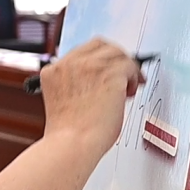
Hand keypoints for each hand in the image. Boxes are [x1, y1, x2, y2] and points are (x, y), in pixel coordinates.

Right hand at [38, 38, 144, 155]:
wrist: (71, 144)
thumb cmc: (68, 134)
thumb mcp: (63, 101)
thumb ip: (76, 86)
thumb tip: (98, 84)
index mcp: (54, 71)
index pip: (80, 52)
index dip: (97, 59)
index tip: (105, 69)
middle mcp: (70, 63)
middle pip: (100, 45)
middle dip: (114, 58)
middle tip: (123, 73)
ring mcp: (90, 66)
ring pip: (117, 53)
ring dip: (126, 67)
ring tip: (128, 85)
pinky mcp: (110, 73)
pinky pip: (130, 65)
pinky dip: (134, 76)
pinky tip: (131, 90)